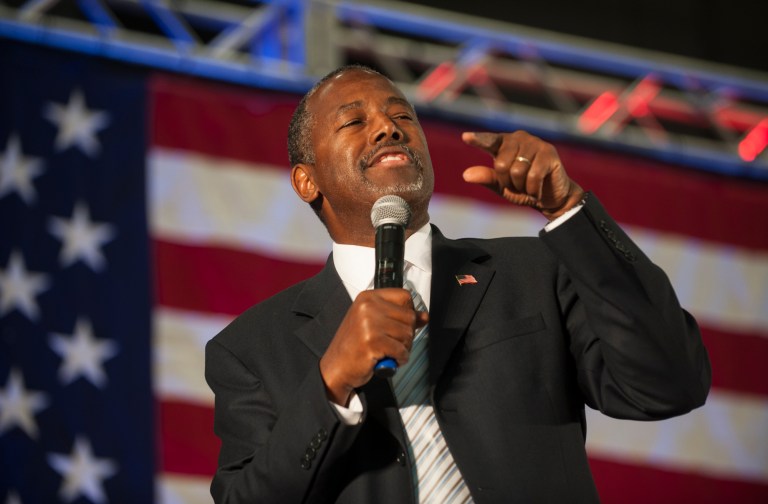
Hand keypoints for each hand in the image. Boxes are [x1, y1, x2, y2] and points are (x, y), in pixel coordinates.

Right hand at [320, 288, 428, 405]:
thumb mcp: (374, 324)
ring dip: (403, 348)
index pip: (404, 296)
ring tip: (388, 351)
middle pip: (409, 316)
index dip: (409, 312)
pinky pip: (401, 350)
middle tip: (393, 343)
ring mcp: (369, 324)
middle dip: (407, 334)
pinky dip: (400, 359)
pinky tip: (388, 359)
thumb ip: (399, 317)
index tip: (401, 324)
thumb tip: (424, 316)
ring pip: (408, 334)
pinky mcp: (372, 342)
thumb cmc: (354, 346)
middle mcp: (368, 307)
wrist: (336, 367)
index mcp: (368, 298)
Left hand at [461, 131, 584, 219]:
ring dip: (521, 186)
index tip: (465, 137)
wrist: (550, 197)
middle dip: (508, 182)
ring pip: (517, 171)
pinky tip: (537, 189)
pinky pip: (533, 176)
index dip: (477, 139)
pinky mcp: (549, 152)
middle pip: (501, 164)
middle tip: (518, 185)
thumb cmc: (523, 188)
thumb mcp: (501, 186)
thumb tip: (466, 175)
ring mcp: (535, 143)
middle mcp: (519, 138)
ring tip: (529, 185)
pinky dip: (533, 189)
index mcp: (503, 144)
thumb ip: (486, 177)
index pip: (488, 141)